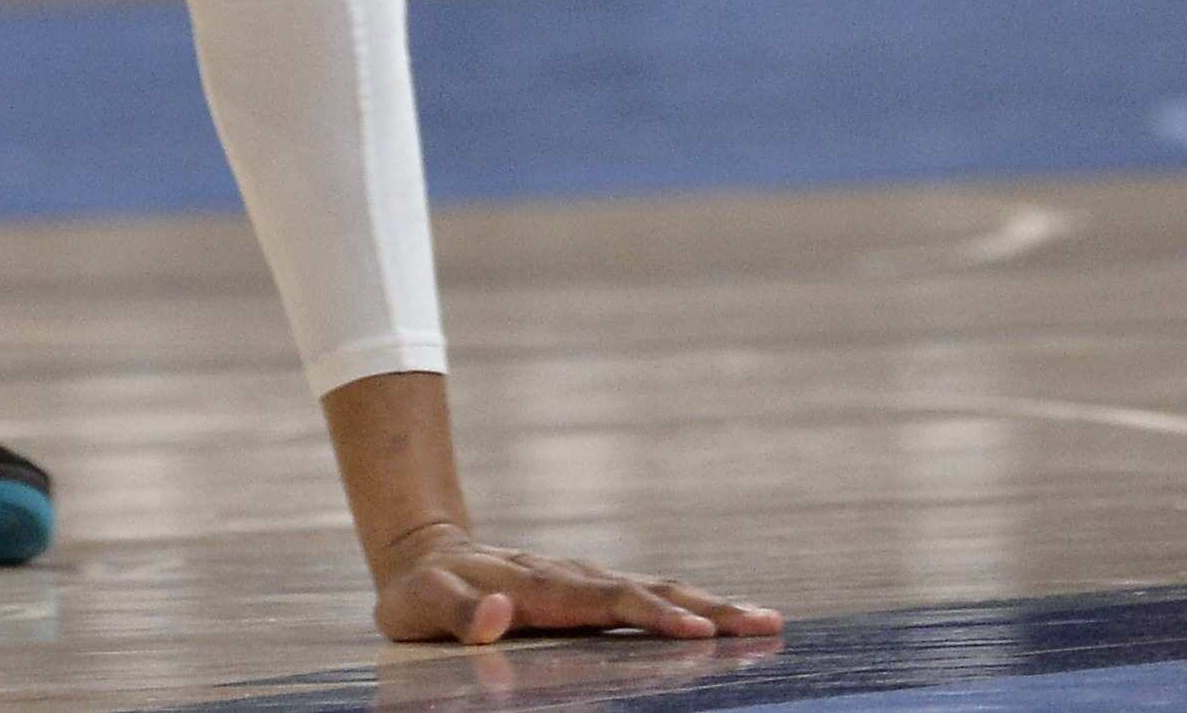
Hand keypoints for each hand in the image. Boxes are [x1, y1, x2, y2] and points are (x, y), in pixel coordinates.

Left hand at [370, 519, 780, 646]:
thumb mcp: (419, 606)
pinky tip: (727, 622)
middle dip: (708, 608)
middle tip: (765, 625)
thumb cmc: (421, 592)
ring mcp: (585, 580)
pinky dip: (690, 606)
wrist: (424, 554)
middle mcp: (571, 577)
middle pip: (648, 590)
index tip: (698, 632)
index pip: (604, 603)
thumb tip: (495, 618)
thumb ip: (455, 613)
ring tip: (767, 622)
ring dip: (711, 605)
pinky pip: (648, 596)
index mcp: (537, 586)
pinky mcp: (591, 590)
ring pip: (657, 588)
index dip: (651, 616)